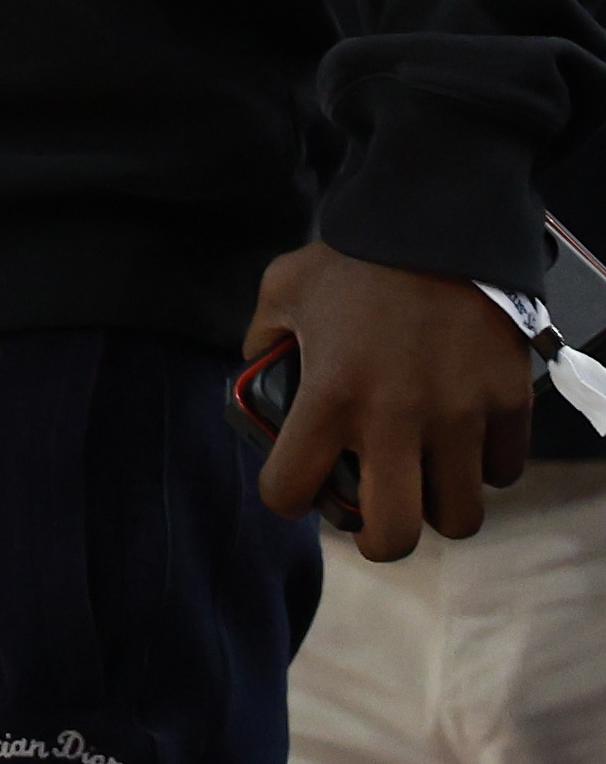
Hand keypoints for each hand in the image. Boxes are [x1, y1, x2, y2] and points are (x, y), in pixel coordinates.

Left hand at [246, 239, 535, 563]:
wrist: (438, 223)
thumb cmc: (353, 259)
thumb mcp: (282, 289)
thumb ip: (261, 337)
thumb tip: (257, 371)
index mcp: (329, 398)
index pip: (290, 489)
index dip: (285, 496)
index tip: (295, 487)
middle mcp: (395, 420)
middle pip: (393, 536)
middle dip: (378, 540)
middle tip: (374, 515)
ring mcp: (459, 417)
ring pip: (460, 516)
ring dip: (438, 507)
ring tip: (424, 482)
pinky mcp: (507, 405)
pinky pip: (502, 471)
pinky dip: (484, 468)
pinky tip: (463, 443)